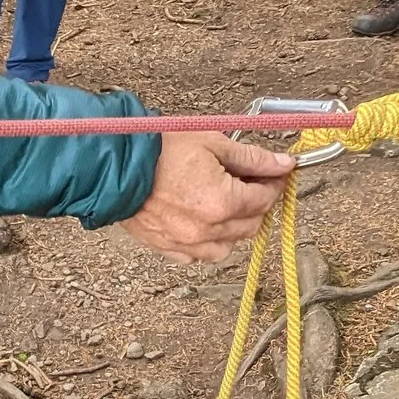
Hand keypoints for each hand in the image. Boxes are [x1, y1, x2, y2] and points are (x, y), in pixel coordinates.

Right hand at [109, 133, 295, 262]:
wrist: (116, 165)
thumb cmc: (159, 150)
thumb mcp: (213, 143)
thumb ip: (252, 158)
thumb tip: (282, 165)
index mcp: (224, 202)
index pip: (266, 199)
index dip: (274, 183)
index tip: (273, 172)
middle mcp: (208, 229)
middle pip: (252, 225)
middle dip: (256, 204)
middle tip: (248, 182)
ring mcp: (187, 243)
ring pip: (228, 246)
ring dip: (234, 227)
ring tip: (223, 203)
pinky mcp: (167, 248)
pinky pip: (198, 255)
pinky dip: (207, 242)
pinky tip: (201, 221)